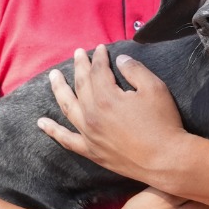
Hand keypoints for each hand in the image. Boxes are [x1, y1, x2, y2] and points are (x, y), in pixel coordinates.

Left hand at [38, 45, 183, 184]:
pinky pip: (66, 139)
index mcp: (107, 97)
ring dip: (59, 89)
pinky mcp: (91, 151)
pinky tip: (41, 123)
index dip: (99, 57)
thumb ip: (135, 70)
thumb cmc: (164, 123)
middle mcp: (92, 114)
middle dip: (80, 66)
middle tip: (78, 54)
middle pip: (81, 84)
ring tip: (53, 76)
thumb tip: (119, 59)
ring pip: (67, 107)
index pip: (98, 70)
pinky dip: (53, 130)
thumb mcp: (155, 88)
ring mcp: (89, 134)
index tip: (101, 48)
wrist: (166, 160)